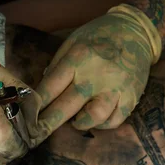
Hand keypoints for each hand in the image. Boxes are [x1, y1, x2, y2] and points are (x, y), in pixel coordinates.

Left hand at [33, 4, 161, 140]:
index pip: (51, 86)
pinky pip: (114, 120)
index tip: (28, 116)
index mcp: (78, 57)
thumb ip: (57, 64)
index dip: (37, 104)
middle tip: (39, 132)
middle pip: (67, 106)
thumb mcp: (73, 41)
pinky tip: (96, 117)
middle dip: (49, 122)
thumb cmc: (99, 35)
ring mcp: (115, 87)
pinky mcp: (131, 96)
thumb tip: (43, 89)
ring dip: (80, 123)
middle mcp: (96, 74)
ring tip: (75, 120)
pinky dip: (103, 123)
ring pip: (93, 117)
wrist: (136, 32)